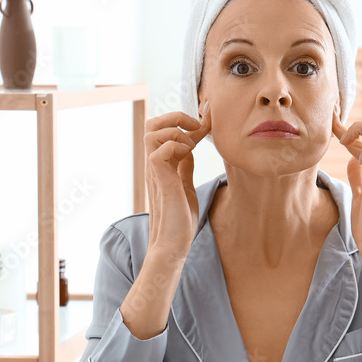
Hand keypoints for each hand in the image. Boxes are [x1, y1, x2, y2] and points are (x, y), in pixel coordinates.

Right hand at [143, 101, 211, 259]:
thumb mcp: (186, 186)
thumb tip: (189, 151)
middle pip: (152, 124)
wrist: (173, 243)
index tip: (209, 122)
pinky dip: (174, 147)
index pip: (168, 130)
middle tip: (196, 128)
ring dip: (175, 131)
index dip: (188, 122)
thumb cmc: (179, 219)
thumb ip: (185, 167)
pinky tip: (188, 156)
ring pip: (151, 132)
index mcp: (163, 164)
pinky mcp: (160, 180)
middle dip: (175, 117)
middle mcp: (156, 164)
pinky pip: (158, 151)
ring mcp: (155, 171)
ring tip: (192, 145)